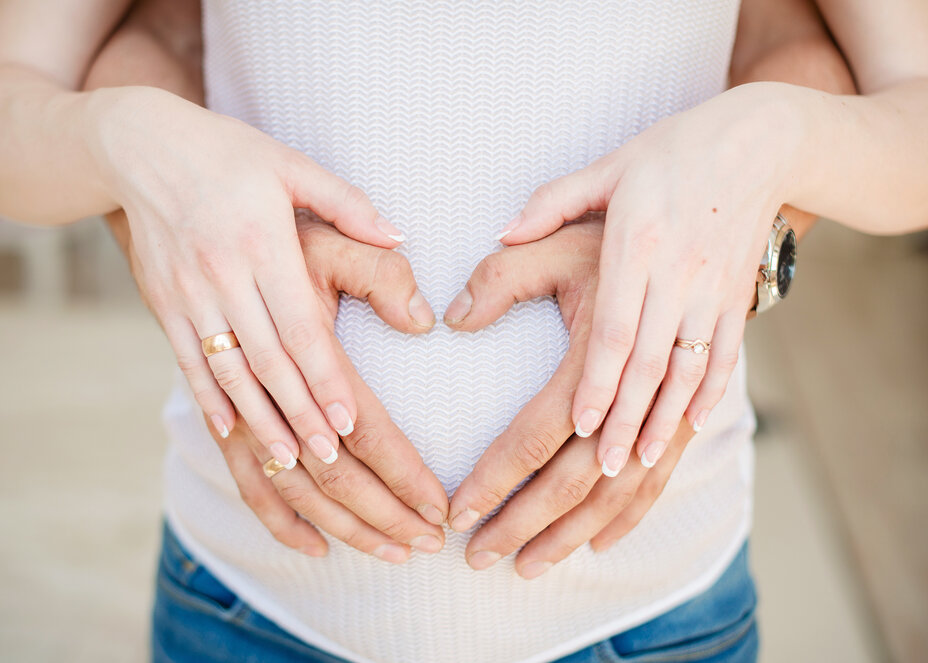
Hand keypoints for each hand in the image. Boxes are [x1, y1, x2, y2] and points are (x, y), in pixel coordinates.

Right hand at [87, 85, 414, 467]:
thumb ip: (347, 204)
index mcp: (263, 242)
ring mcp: (188, 292)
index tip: (350, 423)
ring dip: (258, 419)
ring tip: (287, 460)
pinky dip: (209, 397)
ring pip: (227, 369)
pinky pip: (185, 359)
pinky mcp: (161, 301)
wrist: (140, 145)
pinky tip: (230, 430)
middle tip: (330, 458)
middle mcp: (224, 273)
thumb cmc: (229, 155)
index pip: (301, 328)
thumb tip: (398, 238)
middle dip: (300, 414)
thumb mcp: (291, 164)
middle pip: (267, 360)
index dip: (325, 380)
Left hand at [445, 217, 695, 576]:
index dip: (499, 472)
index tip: (460, 509)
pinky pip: (671, 465)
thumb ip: (508, 267)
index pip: (543, 424)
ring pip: (629, 482)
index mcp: (611, 324)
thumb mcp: (572, 210)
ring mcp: (686, 382)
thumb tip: (453, 318)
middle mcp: (650, 366)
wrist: (743, 168)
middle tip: (480, 556)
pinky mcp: (709, 384)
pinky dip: (638, 506)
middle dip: (528, 519)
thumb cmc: (649, 190)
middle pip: (583, 470)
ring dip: (577, 529)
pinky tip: (603, 536)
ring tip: (532, 564)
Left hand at [496, 84, 792, 475]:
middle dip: (619, 425)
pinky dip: (707, 398)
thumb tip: (500, 233)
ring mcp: (714, 292)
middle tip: (599, 468)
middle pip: (645, 368)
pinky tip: (686, 431)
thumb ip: (550, 203)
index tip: (572, 430)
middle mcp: (678, 275)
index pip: (612, 333)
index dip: (595, 385)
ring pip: (686, 374)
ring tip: (634, 464)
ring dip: (660, 425)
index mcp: (636, 244)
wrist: (760, 140)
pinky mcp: (737, 298)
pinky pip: (725, 358)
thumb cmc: (670, 154)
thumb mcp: (606, 168)